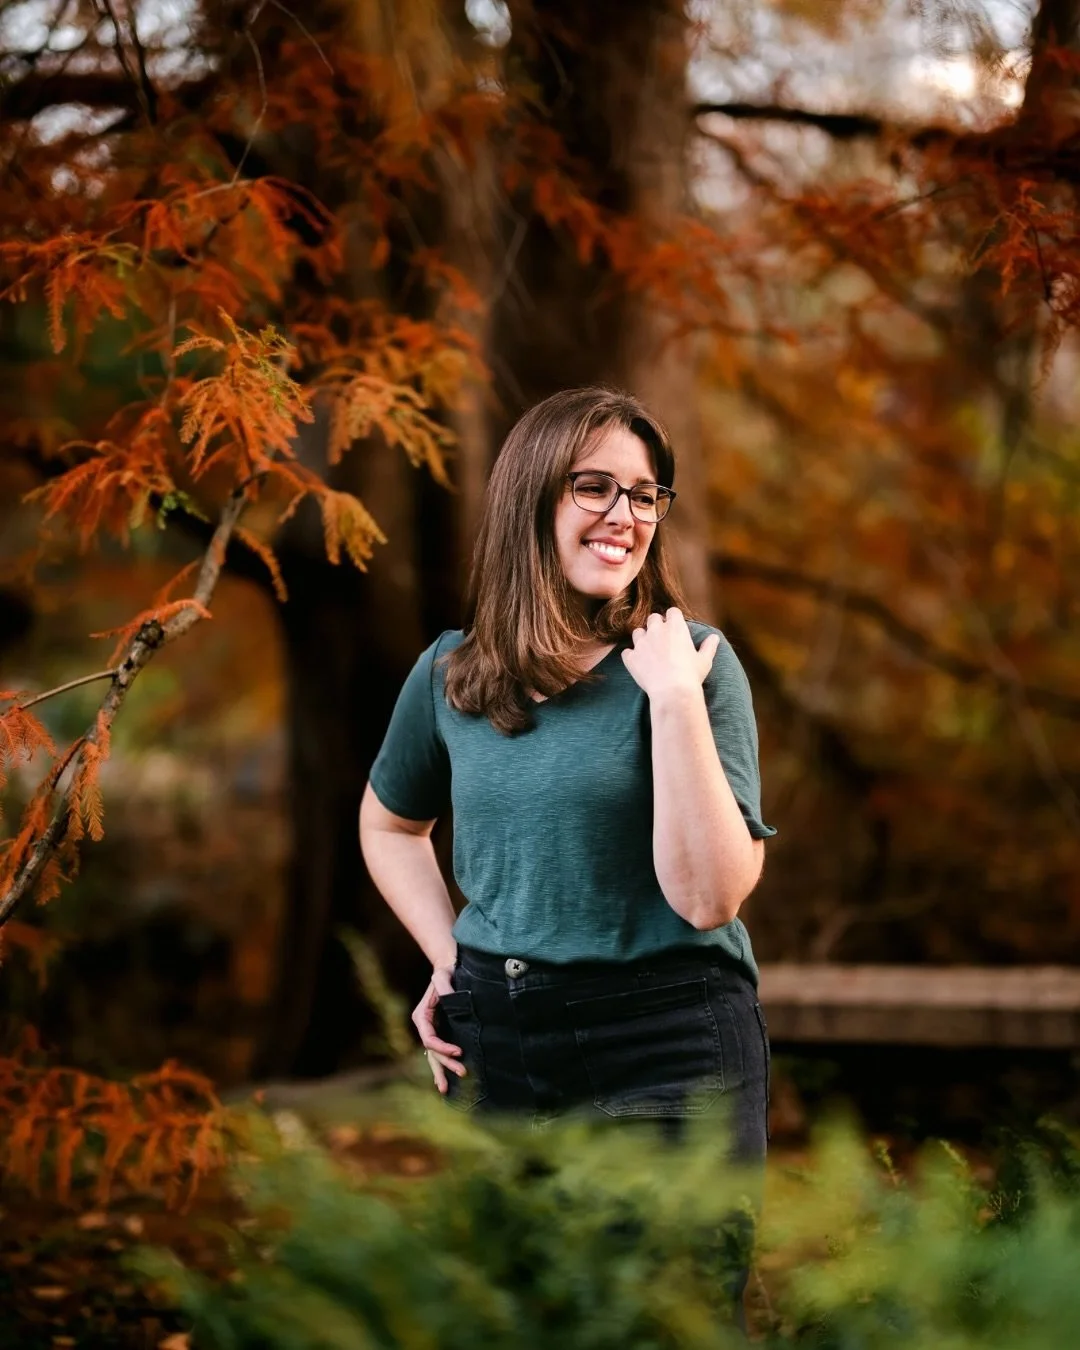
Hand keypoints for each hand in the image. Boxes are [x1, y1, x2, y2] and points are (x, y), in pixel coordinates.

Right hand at [412, 963, 466, 1094]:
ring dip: (441, 1071)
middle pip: (432, 1051)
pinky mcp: (441, 1030)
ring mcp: (432, 1029)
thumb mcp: (443, 976)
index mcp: (421, 1016)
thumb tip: (450, 998)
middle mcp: (424, 1025)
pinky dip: (442, 1064)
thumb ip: (445, 987)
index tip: (459, 1052)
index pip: (430, 1038)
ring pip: (434, 1055)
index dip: (443, 1048)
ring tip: (446, 1089)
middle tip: (464, 1073)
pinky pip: (440, 1051)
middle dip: (446, 1065)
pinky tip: (447, 1078)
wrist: (448, 966)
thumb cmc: (446, 971)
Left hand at [622, 608, 719, 701]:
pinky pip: (627, 652)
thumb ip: (708, 646)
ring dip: (642, 638)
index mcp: (676, 627)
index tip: (675, 628)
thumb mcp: (704, 660)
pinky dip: (631, 656)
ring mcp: (641, 643)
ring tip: (648, 651)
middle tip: (661, 639)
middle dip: (656, 625)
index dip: (673, 619)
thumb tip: (714, 637)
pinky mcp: (631, 657)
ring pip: (637, 632)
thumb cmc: (691, 675)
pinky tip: (638, 663)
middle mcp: (656, 630)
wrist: (672, 692)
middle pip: (653, 618)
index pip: (672, 612)